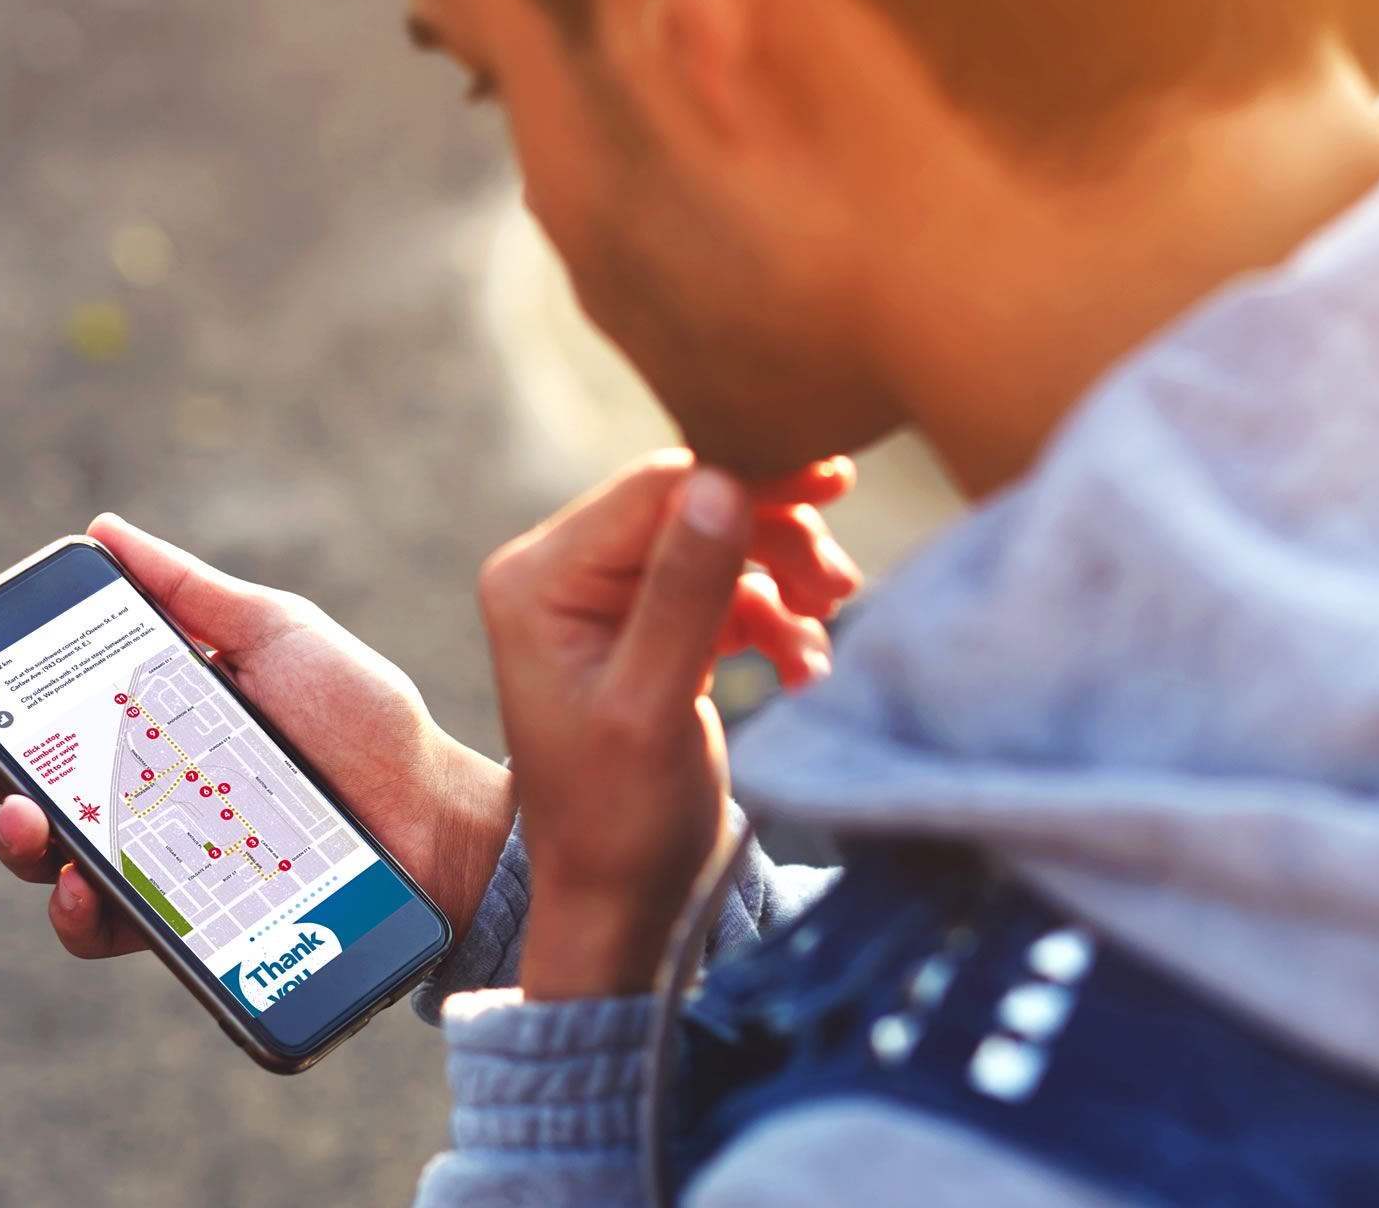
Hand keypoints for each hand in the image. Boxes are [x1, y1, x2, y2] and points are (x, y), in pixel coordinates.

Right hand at [0, 515, 514, 959]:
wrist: (436, 816)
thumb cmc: (361, 719)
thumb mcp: (275, 633)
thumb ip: (191, 592)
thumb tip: (102, 531)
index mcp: (153, 724)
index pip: (50, 720)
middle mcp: (146, 796)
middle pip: (33, 790)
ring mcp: (164, 864)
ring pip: (58, 866)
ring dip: (21, 846)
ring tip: (30, 824)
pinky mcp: (192, 924)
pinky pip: (115, 930)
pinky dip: (83, 916)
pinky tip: (84, 891)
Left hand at [477, 452, 857, 1000]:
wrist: (618, 902)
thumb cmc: (619, 819)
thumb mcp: (652, 707)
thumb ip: (685, 593)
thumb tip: (723, 482)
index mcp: (538, 580)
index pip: (655, 488)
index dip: (746, 477)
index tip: (831, 482)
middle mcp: (560, 575)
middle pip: (690, 506)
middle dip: (773, 535)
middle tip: (840, 583)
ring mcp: (604, 601)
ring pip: (717, 543)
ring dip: (782, 576)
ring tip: (826, 623)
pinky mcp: (647, 630)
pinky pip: (724, 591)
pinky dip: (773, 618)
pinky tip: (802, 664)